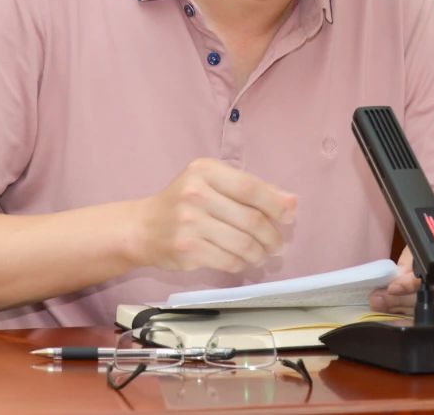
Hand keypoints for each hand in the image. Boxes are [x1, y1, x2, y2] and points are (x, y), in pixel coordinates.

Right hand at [134, 158, 297, 273]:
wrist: (142, 227)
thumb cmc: (183, 203)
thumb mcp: (213, 184)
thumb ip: (252, 189)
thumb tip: (292, 202)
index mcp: (205, 171)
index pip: (250, 188)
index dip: (276, 204)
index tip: (289, 216)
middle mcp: (196, 194)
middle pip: (251, 219)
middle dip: (272, 235)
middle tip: (278, 244)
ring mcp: (189, 223)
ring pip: (243, 244)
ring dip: (260, 253)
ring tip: (263, 254)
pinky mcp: (187, 249)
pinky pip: (228, 260)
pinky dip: (242, 263)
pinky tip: (243, 261)